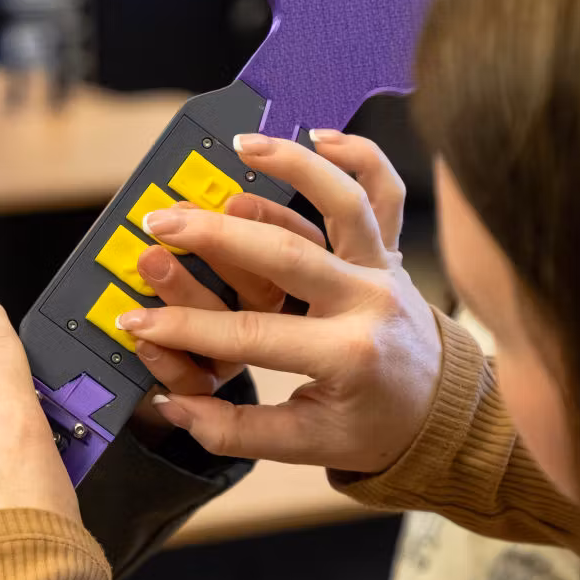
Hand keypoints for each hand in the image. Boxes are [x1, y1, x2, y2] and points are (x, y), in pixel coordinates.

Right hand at [116, 131, 441, 473]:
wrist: (442, 414)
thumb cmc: (374, 426)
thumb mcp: (308, 444)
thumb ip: (238, 430)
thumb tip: (174, 405)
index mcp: (345, 355)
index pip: (251, 335)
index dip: (185, 328)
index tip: (137, 320)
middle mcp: (368, 302)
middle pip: (285, 253)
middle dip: (214, 236)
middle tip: (160, 224)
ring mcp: (383, 269)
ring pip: (344, 201)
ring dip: (292, 165)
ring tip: (239, 147)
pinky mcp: (390, 250)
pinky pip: (386, 191)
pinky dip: (361, 155)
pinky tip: (320, 135)